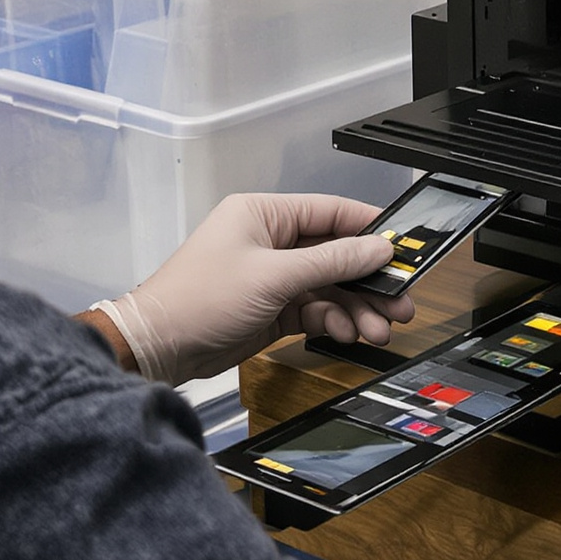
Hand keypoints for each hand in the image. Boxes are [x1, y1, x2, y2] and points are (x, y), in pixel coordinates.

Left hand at [95, 192, 411, 384]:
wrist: (159, 348)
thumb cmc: (198, 300)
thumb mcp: (273, 276)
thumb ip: (331, 262)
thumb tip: (375, 248)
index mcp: (264, 214)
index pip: (330, 212)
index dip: (369, 228)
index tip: (401, 246)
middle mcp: (269, 241)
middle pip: (334, 254)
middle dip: (367, 280)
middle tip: (400, 298)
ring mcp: (271, 276)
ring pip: (328, 286)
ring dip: (355, 307)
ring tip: (377, 327)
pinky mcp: (270, 308)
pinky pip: (313, 308)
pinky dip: (333, 320)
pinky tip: (349, 332)